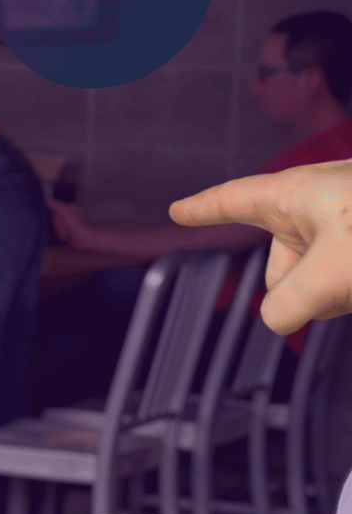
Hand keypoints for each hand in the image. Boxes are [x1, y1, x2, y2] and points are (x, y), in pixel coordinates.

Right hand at [48, 199, 104, 249]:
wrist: (86, 238)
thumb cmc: (78, 225)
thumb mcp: (67, 213)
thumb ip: (58, 206)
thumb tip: (49, 201)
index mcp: (71, 207)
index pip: (56, 209)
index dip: (57, 215)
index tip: (61, 219)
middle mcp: (70, 214)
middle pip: (56, 218)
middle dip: (59, 224)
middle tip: (66, 226)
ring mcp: (69, 223)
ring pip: (56, 226)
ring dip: (60, 230)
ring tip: (67, 232)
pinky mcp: (68, 231)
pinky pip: (59, 231)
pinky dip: (62, 234)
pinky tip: (67, 235)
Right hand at [169, 159, 351, 334]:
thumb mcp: (331, 273)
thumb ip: (289, 304)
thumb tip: (276, 319)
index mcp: (294, 194)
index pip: (233, 201)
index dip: (202, 209)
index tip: (178, 211)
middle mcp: (316, 206)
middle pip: (280, 264)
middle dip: (300, 289)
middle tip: (337, 283)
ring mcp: (343, 222)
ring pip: (313, 277)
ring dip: (333, 292)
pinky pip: (339, 276)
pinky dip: (348, 288)